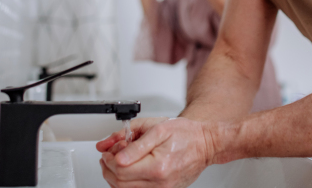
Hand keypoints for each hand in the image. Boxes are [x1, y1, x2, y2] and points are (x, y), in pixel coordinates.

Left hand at [96, 117, 212, 187]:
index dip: (109, 159)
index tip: (107, 150)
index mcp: (158, 166)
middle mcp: (160, 182)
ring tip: (117, 161)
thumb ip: (134, 142)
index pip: (121, 169)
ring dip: (115, 177)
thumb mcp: (157, 129)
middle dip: (108, 168)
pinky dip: (127, 183)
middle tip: (108, 155)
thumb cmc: (185, 134)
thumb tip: (115, 153)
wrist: (205, 143)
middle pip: (120, 183)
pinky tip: (128, 170)